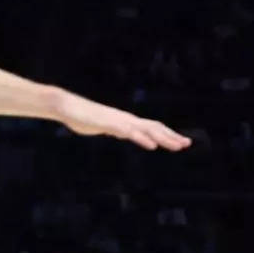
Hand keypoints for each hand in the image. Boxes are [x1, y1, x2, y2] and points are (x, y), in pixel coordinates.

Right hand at [55, 90, 190, 150]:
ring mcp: (119, 121)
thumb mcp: (105, 126)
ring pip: (146, 130)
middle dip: (172, 136)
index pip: (152, 127)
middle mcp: (127, 119)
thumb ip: (117, 129)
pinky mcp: (109, 124)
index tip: (182, 141)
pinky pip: (128, 132)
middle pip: (154, 128)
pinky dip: (142, 138)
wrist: (66, 106)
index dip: (168, 134)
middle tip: (188, 144)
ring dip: (163, 138)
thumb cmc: (84, 117)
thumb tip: (124, 133)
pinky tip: (151, 145)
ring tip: (177, 146)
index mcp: (127, 121)